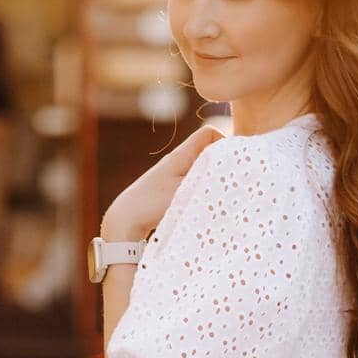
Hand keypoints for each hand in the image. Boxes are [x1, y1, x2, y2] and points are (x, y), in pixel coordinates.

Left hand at [102, 124, 225, 239]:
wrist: (124, 223)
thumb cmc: (152, 204)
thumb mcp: (185, 190)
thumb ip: (209, 179)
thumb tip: (234, 171)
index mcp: (181, 155)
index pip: (209, 134)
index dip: (223, 142)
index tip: (231, 163)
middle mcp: (178, 162)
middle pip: (208, 153)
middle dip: (222, 165)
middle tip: (231, 183)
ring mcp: (175, 178)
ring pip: (203, 172)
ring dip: (212, 181)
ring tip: (218, 197)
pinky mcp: (172, 193)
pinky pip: (195, 186)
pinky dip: (203, 192)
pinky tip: (205, 207)